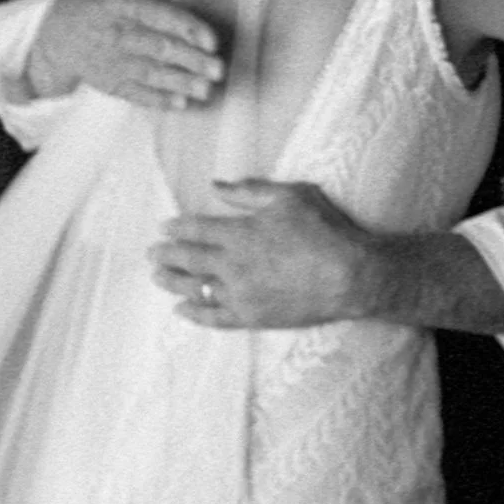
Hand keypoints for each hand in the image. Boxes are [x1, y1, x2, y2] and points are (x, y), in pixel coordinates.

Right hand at [25, 0, 222, 106]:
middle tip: (219, 70)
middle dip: (191, 60)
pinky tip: (180, 103)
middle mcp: (119, 34)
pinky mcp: (110, 82)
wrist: (58, 34)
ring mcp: (113, 61)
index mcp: (126, 4)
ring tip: (206, 89)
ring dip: (179, 83)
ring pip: (150, 73)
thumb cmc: (102, 1)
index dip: (189, 29)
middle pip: (159, 48)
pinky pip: (134, 93)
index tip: (213, 41)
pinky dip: (157, 100)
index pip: (161, 16)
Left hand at [150, 180, 378, 329]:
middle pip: (188, 259)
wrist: (351, 276)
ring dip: (172, 282)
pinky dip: (194, 313)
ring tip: (158, 278)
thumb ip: (250, 191)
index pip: (195, 229)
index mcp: (240, 232)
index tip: (164, 228)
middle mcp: (232, 264)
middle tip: (151, 254)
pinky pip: (213, 318)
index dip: (176, 227)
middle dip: (166, 255)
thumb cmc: (325, 231)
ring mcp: (240, 294)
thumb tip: (215, 186)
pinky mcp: (251, 317)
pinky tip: (182, 309)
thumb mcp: (291, 196)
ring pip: (195, 288)